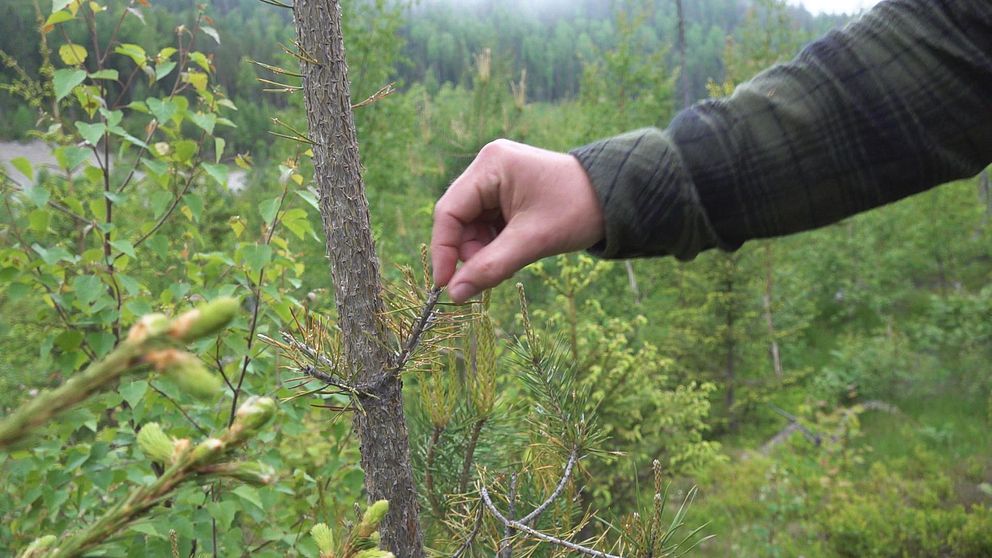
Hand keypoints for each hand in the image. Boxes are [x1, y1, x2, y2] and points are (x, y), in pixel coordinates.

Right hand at [431, 139, 604, 302]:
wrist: (614, 198)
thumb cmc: (577, 210)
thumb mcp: (532, 241)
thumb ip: (490, 267)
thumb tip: (454, 295)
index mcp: (491, 165)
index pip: (449, 211)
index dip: (444, 250)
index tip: (445, 285)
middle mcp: (488, 165)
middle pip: (458, 218)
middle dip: (468, 251)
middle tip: (485, 276)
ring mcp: (496, 178)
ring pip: (470, 224)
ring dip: (481, 250)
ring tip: (508, 261)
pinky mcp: (505, 191)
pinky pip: (485, 223)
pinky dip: (492, 244)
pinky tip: (511, 252)